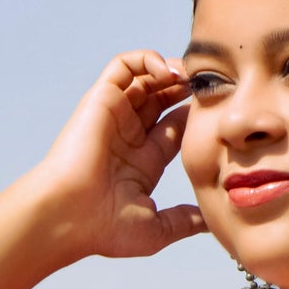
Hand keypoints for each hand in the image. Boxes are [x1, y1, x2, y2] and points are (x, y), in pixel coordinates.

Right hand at [33, 50, 205, 261]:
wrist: (69, 216)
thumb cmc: (105, 228)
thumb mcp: (157, 229)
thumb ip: (184, 221)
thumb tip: (211, 224)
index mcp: (143, 162)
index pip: (175, 127)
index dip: (196, 116)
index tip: (219, 113)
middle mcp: (129, 135)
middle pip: (162, 99)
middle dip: (186, 90)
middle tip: (211, 88)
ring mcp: (115, 115)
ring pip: (145, 78)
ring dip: (171, 71)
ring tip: (192, 76)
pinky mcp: (101, 98)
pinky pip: (124, 65)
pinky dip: (146, 59)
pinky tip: (168, 73)